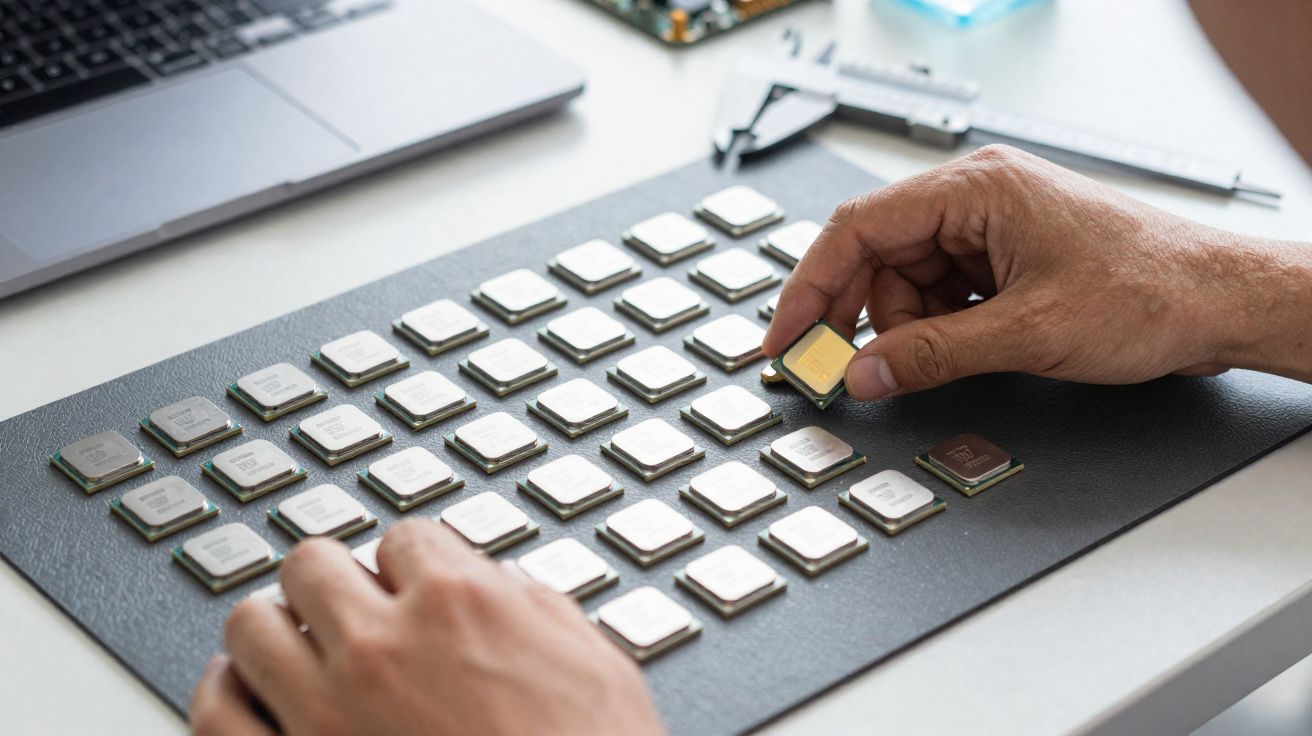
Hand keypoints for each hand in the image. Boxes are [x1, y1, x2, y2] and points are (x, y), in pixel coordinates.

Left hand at [190, 520, 663, 735]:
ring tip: (291, 645)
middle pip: (311, 564)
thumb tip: (508, 593)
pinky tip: (241, 692)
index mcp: (461, 605)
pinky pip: (215, 714)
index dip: (408, 563)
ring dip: (272, 629)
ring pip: (250, 625)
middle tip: (345, 606)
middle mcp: (384, 645)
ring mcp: (326, 711)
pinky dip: (223, 694)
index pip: (403, 538)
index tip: (409, 584)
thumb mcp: (597, 670)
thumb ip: (538, 614)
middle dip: (331, 582)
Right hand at [764, 145, 1311, 398]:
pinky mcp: (1002, 256)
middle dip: (865, 318)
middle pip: (877, 258)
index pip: (857, 229)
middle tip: (847, 370)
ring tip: (959, 354)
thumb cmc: (1150, 290)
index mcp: (974, 188)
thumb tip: (865, 373)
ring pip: (906, 282)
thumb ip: (933, 354)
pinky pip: (940, 293)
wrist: (1220, 302)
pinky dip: (939, 328)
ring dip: (912, 329)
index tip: (784, 339)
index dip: (809, 289)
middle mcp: (975, 197)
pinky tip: (972, 345)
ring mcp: (989, 227)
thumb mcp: (1028, 333)